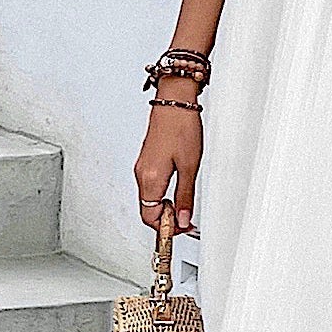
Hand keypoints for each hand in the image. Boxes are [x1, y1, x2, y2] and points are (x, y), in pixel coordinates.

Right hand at [135, 82, 201, 234]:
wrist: (174, 102)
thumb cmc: (181, 128)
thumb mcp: (189, 167)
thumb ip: (185, 196)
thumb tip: (184, 220)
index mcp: (150, 179)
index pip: (151, 217)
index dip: (167, 228)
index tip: (182, 229)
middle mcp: (142, 174)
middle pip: (148, 210)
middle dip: (166, 220)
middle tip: (186, 220)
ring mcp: (143, 168)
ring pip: (149, 199)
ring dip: (165, 207)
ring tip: (184, 205)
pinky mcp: (147, 161)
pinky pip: (151, 186)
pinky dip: (162, 195)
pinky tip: (177, 191)